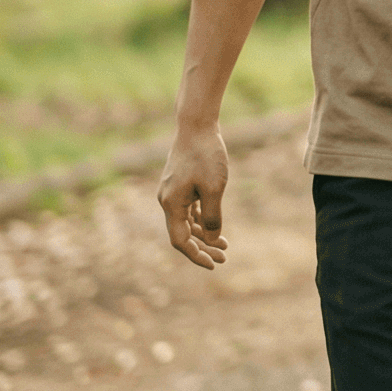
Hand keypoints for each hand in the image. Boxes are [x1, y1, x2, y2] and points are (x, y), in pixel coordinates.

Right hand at [157, 124, 230, 269]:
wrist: (197, 125)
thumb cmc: (206, 155)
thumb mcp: (214, 188)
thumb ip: (213, 216)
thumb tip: (212, 239)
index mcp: (171, 204)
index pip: (180, 241)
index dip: (196, 256)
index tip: (214, 265)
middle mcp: (167, 200)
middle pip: (183, 234)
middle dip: (202, 248)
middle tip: (224, 258)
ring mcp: (172, 192)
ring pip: (186, 222)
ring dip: (203, 234)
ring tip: (224, 245)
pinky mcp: (179, 184)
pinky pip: (188, 209)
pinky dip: (200, 219)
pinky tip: (214, 225)